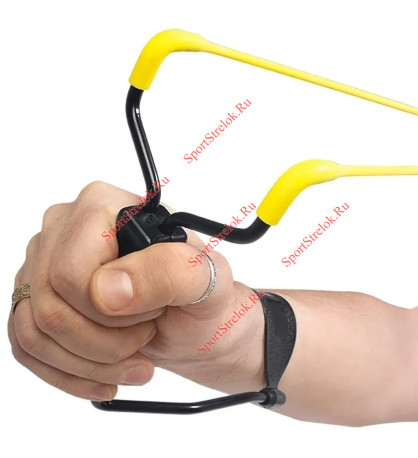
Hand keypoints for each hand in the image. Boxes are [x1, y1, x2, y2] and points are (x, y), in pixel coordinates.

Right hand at [8, 182, 264, 400]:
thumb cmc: (201, 298)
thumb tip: (106, 290)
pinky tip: (106, 374)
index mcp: (104, 205)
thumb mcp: (206, 281)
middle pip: (50, 304)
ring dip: (90, 362)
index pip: (72, 270)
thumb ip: (168, 272)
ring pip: (33, 331)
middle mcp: (66, 228)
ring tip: (132, 357)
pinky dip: (70, 372)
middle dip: (105, 342)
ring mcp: (46, 264)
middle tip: (146, 336)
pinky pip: (27, 346)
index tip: (153, 312)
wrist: (194, 326)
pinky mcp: (37, 299)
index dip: (113, 309)